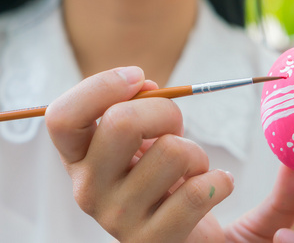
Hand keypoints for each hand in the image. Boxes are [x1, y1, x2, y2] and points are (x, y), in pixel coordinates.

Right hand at [46, 67, 233, 241]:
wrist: (181, 236)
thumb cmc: (161, 177)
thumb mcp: (141, 140)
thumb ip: (137, 109)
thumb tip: (147, 86)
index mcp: (80, 158)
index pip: (63, 117)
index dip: (102, 86)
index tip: (138, 78)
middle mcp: (89, 189)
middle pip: (122, 122)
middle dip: (165, 112)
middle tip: (176, 129)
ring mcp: (118, 218)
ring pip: (172, 152)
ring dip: (196, 154)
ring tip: (191, 169)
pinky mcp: (153, 240)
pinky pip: (197, 192)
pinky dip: (220, 181)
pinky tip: (215, 186)